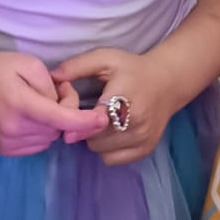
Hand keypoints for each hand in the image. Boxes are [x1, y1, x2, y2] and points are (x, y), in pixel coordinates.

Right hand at [0, 49, 105, 157]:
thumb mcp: (29, 63)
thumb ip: (52, 86)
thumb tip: (64, 108)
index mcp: (19, 103)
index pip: (60, 118)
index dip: (85, 120)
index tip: (103, 120)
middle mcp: (13, 128)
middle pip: (58, 127)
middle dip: (65, 111)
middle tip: (54, 91)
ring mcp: (8, 143)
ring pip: (51, 138)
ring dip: (53, 123)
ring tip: (37, 103)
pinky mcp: (6, 150)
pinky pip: (39, 145)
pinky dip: (42, 132)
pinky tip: (29, 117)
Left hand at [51, 48, 188, 166]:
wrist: (167, 83)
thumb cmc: (132, 70)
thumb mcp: (105, 59)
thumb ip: (77, 66)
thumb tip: (52, 78)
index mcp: (125, 98)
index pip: (95, 121)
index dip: (77, 121)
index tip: (69, 117)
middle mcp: (137, 122)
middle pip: (94, 138)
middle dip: (85, 128)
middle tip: (88, 115)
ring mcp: (143, 139)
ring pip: (101, 151)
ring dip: (95, 139)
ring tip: (101, 123)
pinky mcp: (146, 150)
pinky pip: (112, 160)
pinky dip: (107, 149)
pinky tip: (111, 134)